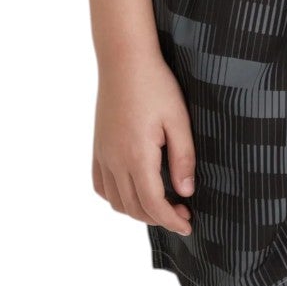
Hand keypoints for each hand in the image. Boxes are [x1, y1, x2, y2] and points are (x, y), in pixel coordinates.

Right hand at [92, 51, 195, 237]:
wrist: (124, 60)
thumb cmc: (156, 85)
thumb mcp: (179, 119)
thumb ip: (183, 158)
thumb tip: (185, 192)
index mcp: (137, 156)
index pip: (154, 204)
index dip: (171, 221)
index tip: (188, 225)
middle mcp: (115, 161)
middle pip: (134, 208)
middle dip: (159, 218)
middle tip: (182, 213)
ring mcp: (103, 155)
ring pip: (116, 201)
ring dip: (138, 211)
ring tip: (161, 205)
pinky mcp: (98, 147)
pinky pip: (101, 185)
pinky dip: (116, 198)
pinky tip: (133, 191)